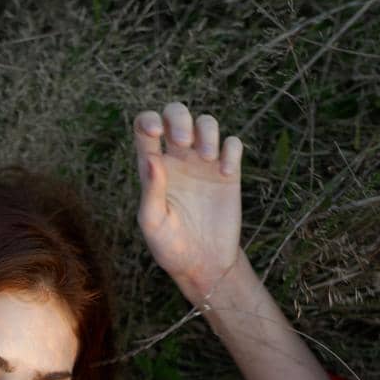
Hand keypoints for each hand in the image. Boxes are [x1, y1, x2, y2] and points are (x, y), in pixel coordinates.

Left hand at [132, 101, 243, 291]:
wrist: (203, 264)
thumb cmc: (170, 247)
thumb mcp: (153, 222)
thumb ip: (151, 190)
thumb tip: (151, 157)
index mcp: (154, 167)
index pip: (146, 128)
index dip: (149, 120)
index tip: (156, 132)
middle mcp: (178, 159)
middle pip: (176, 115)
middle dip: (180, 117)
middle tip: (183, 142)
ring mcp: (204, 164)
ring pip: (207, 123)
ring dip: (208, 131)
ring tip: (208, 158)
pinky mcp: (228, 174)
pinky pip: (233, 144)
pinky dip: (230, 150)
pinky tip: (225, 172)